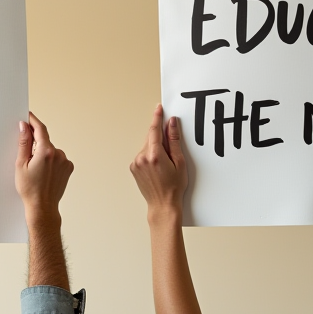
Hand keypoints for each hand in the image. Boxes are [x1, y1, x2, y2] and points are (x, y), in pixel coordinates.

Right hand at [15, 112, 72, 223]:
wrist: (43, 207)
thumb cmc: (30, 189)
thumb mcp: (21, 164)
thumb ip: (24, 143)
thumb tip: (24, 126)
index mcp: (46, 152)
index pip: (40, 129)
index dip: (33, 120)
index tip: (28, 115)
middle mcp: (59, 154)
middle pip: (45, 140)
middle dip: (36, 143)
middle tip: (27, 156)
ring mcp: (65, 161)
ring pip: (51, 149)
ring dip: (44, 153)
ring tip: (36, 169)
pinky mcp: (69, 167)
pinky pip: (58, 158)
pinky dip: (51, 160)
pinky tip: (44, 172)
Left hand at [130, 104, 187, 218]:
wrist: (162, 205)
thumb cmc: (173, 187)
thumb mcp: (179, 162)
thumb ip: (174, 141)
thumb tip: (171, 124)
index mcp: (154, 155)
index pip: (154, 130)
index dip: (157, 117)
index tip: (159, 109)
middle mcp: (141, 158)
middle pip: (150, 138)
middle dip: (160, 137)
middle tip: (171, 150)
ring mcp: (135, 163)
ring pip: (146, 146)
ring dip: (155, 148)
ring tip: (165, 164)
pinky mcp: (133, 168)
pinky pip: (142, 155)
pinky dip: (150, 155)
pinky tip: (158, 167)